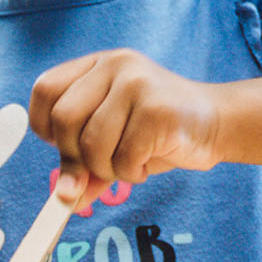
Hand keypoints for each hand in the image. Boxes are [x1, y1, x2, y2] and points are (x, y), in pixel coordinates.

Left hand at [29, 48, 223, 193]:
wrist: (216, 123)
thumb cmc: (157, 131)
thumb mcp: (112, 140)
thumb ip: (82, 162)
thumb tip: (64, 197)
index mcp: (96, 65)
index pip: (45, 90)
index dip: (45, 127)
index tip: (66, 147)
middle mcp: (114, 65)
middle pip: (64, 120)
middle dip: (77, 157)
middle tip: (101, 167)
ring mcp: (137, 84)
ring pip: (92, 144)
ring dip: (108, 169)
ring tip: (130, 164)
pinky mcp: (158, 110)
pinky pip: (123, 157)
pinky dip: (131, 173)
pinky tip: (146, 163)